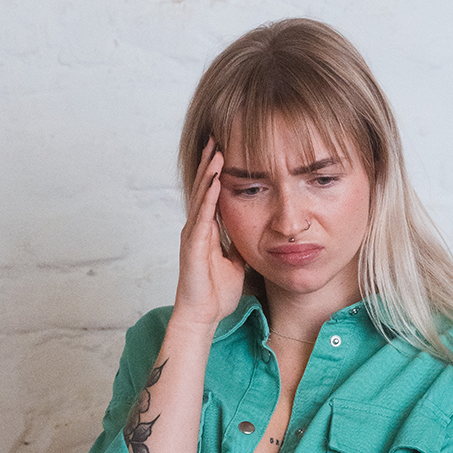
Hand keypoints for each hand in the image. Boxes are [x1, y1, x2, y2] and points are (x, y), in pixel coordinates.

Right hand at [173, 139, 246, 328]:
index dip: (216, 171)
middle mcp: (197, 227)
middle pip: (203, 187)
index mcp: (207, 230)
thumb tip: (258, 236)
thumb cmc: (216, 293)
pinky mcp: (194, 245)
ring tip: (216, 149)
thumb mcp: (237, 263)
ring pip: (201, 196)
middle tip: (216, 136)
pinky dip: (209, 196)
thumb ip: (241, 246)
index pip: (212, 193)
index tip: (224, 149)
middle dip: (209, 162)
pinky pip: (203, 216)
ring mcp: (193, 235)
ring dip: (208, 172)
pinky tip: (215, 180)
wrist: (202, 315)